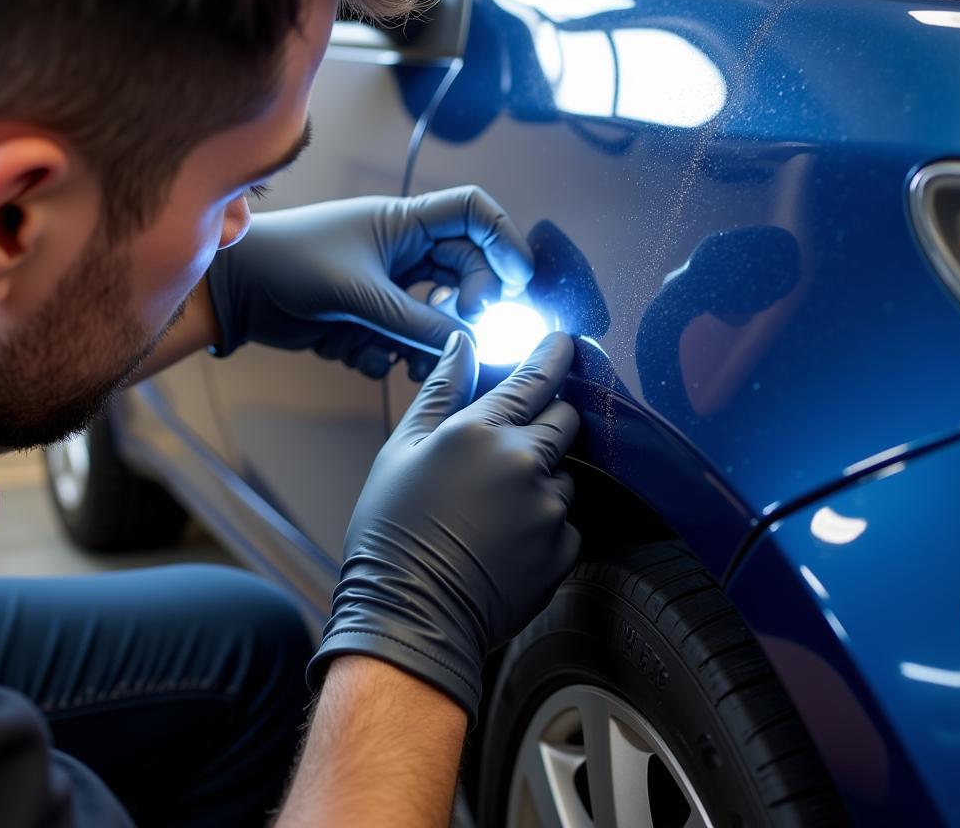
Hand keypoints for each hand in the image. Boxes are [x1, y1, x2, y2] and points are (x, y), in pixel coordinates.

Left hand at [204, 186, 532, 377]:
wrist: (235, 291)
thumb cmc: (289, 264)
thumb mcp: (359, 294)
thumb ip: (418, 323)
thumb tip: (473, 344)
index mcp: (405, 223)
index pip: (474, 214)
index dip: (504, 241)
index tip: (518, 282)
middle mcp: (404, 251)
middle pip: (466, 272)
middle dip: (471, 305)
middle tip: (468, 330)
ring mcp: (388, 286)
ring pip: (438, 315)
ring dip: (431, 342)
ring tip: (412, 361)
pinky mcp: (370, 318)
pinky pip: (403, 340)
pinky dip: (391, 355)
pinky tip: (359, 357)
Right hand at [306, 331, 580, 721]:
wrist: (409, 615)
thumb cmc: (393, 530)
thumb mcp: (403, 450)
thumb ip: (442, 391)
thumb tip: (464, 344)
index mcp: (480, 431)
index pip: (536, 378)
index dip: (555, 355)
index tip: (566, 343)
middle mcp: (524, 462)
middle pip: (566, 419)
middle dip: (549, 420)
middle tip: (513, 444)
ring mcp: (547, 508)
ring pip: (565, 475)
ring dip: (542, 479)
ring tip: (494, 510)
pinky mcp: (561, 550)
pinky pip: (565, 522)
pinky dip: (544, 525)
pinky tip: (505, 541)